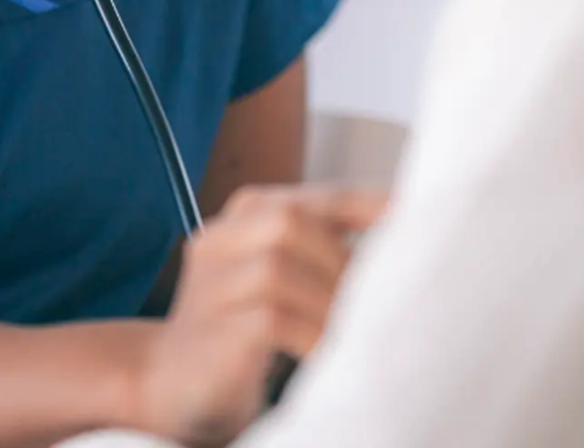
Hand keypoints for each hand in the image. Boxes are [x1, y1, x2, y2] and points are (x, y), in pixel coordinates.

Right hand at [130, 186, 388, 446]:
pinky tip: (329, 354)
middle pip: (292, 221)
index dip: (368, 204)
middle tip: (379, 301)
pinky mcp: (212, 330)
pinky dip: (311, 334)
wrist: (168, 385)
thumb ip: (322, 253)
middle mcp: (220, 239)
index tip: (415, 216)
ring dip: (329, 301)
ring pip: (279, 267)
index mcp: (243, 217)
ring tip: (356, 331)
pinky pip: (270, 319)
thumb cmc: (241, 333)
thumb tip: (402, 246)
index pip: (316, 197)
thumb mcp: (281, 281)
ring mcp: (210, 284)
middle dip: (344, 260)